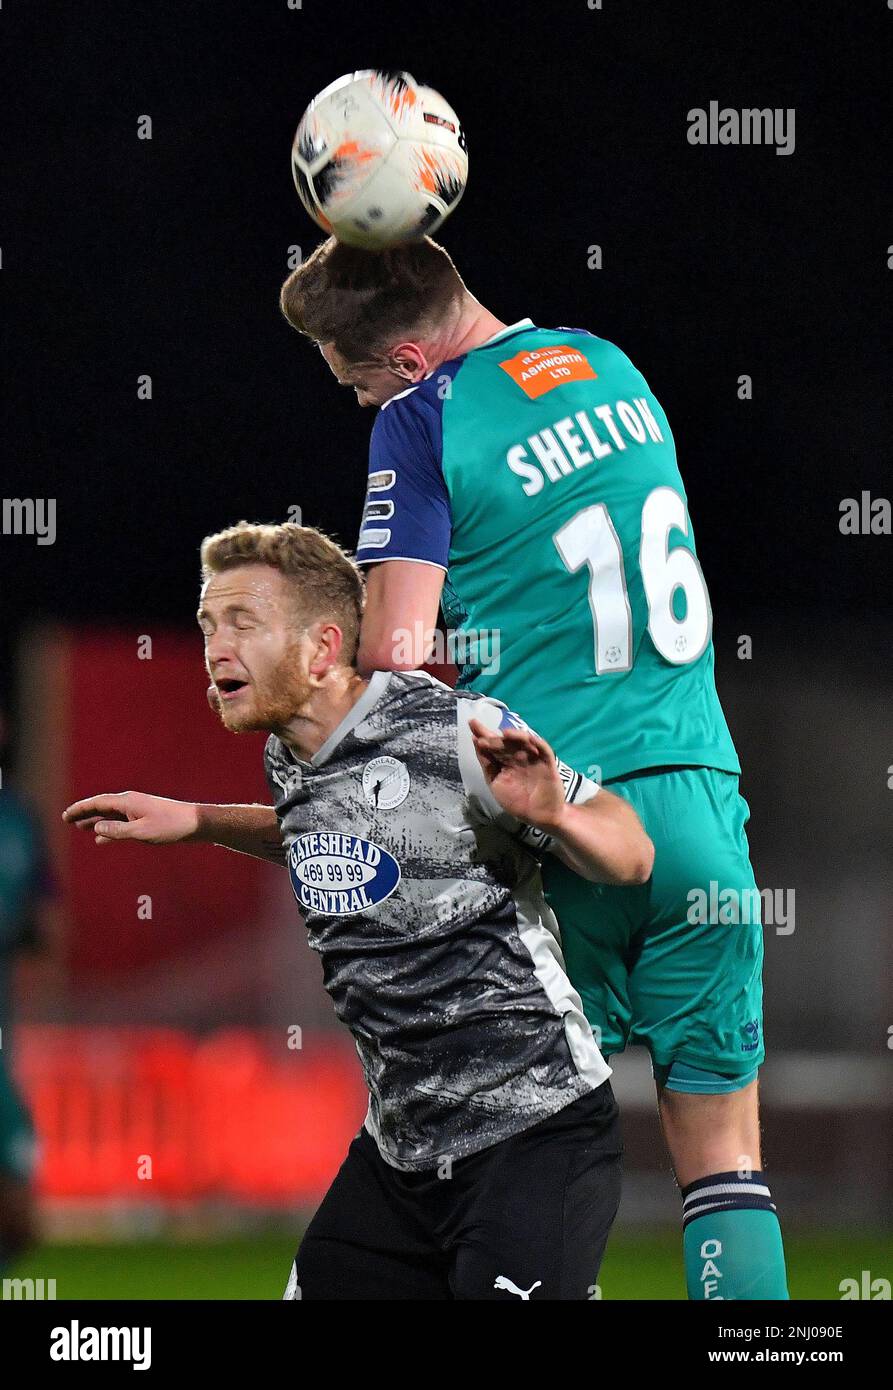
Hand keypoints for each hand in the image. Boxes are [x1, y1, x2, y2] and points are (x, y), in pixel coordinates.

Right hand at [62, 791, 199, 844]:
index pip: (97, 803)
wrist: (194, 823)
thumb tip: (96, 827)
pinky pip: (120, 822)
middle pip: (102, 807)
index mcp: (127, 802)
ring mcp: (138, 810)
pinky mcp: (145, 818)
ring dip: (95, 821)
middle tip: (67, 820)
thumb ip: (117, 831)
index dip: (80, 809)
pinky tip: (102, 838)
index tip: (65, 816)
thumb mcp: (141, 832)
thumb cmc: (170, 827)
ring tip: (81, 828)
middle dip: (84, 813)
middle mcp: (130, 803)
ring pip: (110, 815)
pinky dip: (109, 829)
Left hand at [469, 718, 565, 831]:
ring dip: (513, 736)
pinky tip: (523, 738)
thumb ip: (487, 764)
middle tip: (481, 734)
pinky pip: (542, 748)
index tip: (472, 723)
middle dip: (493, 737)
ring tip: (502, 733)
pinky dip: (534, 741)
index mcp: (505, 761)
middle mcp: (518, 756)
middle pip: (505, 742)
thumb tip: (477, 742)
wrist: (540, 817)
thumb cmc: (517, 802)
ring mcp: (533, 758)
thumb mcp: (496, 784)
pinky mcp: (547, 762)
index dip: (483, 733)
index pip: (493, 745)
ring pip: (523, 741)